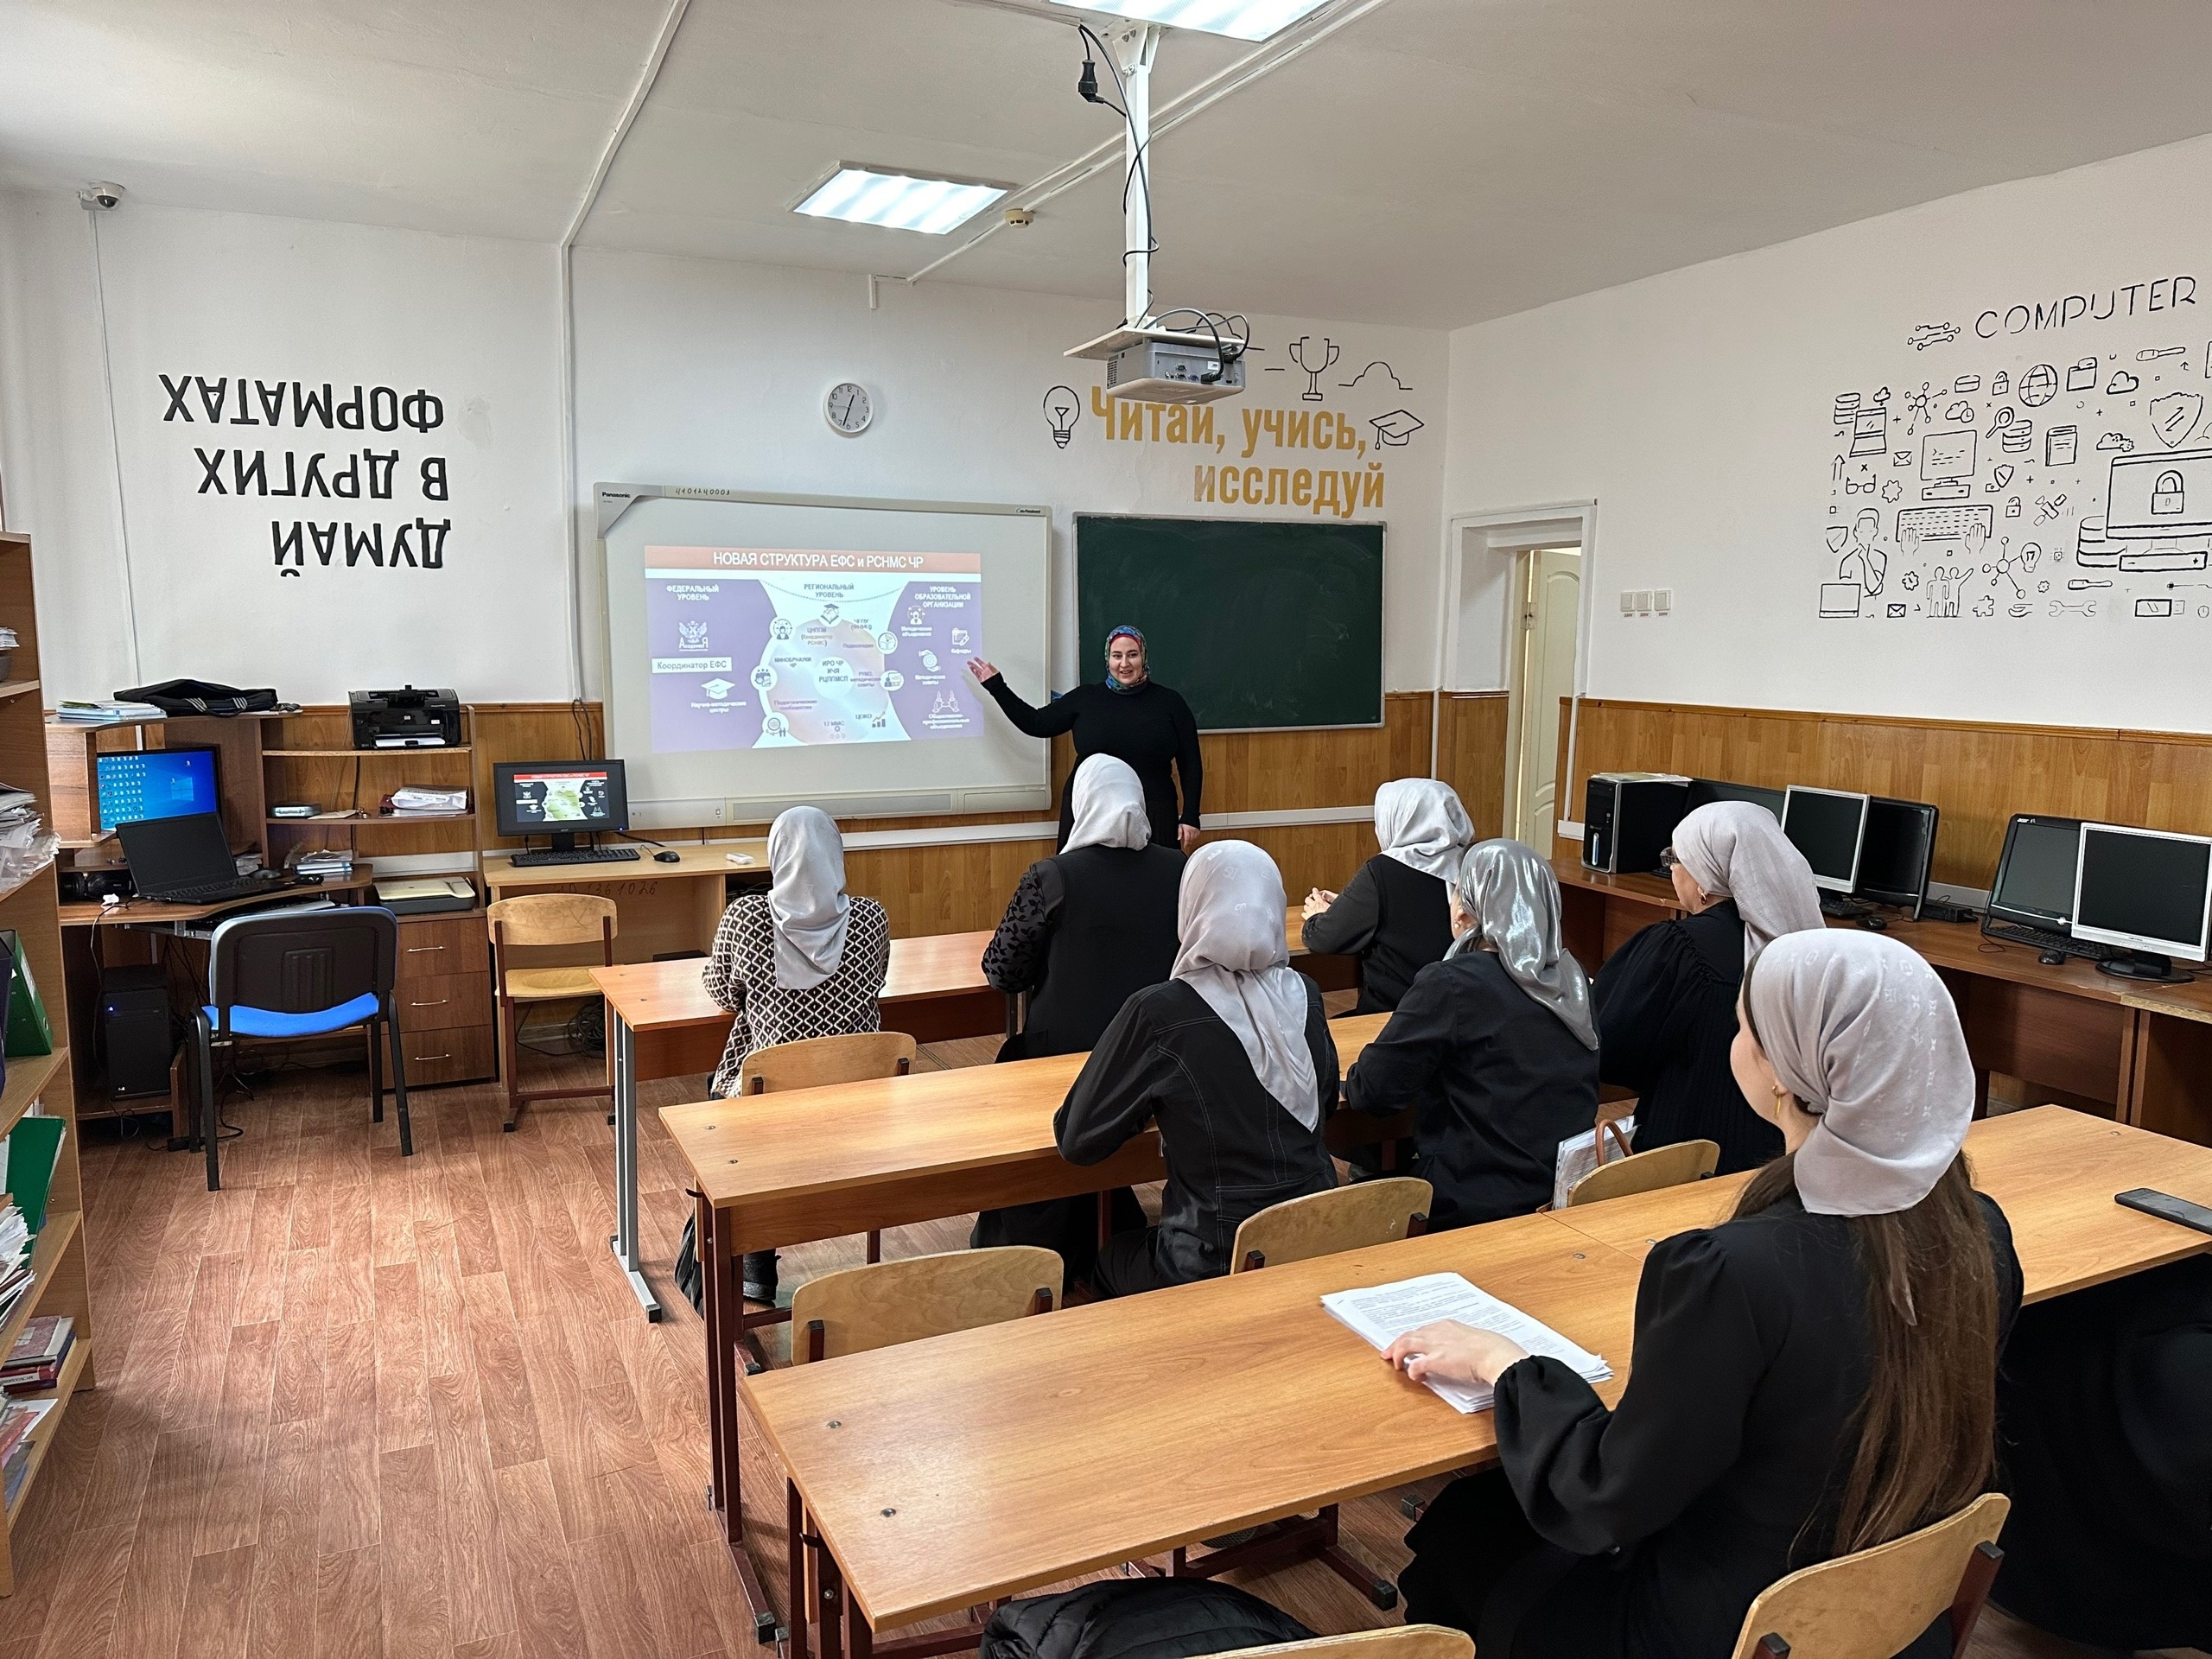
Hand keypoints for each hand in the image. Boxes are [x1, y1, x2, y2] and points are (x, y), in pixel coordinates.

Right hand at [966, 657, 998, 682]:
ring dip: (973, 668)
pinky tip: (974, 670)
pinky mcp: (981, 680)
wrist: (997, 686)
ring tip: (969, 665)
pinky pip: (977, 676)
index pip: (981, 663)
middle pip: (977, 667)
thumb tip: (988, 662)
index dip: (978, 660)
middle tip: (968, 661)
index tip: (974, 658)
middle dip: (973, 664)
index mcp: (988, 669)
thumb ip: (991, 667)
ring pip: (976, 671)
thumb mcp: (995, 671)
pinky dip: (976, 673)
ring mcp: (982, 676)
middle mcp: (984, 672)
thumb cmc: (998, 679)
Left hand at [1177, 822, 1199, 852]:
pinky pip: (1197, 836)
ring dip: (1191, 841)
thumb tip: (1178, 838)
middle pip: (1191, 840)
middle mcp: (1192, 831)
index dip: (1186, 844)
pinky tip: (1192, 837)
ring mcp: (1196, 831)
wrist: (1191, 814)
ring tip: (1189, 841)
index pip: (1187, 840)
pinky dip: (1195, 837)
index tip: (1185, 847)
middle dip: (1189, 843)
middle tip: (1186, 845)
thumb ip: (1179, 832)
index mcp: (1187, 830)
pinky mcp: (1198, 830)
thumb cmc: (1185, 819)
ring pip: (1194, 839)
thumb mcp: (1180, 826)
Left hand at [1303, 887, 1335, 918]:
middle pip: (1308, 899)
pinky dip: (1305, 914)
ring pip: (1305, 906)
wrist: (1324, 926)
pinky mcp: (1307, 918)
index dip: (1315, 891)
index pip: (1316, 894)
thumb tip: (1328, 896)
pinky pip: (1303, 914)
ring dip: (1307, 906)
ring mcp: (1309, 912)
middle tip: (1310, 899)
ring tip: (1309, 907)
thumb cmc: (1331, 917)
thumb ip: (1331, 900)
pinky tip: (1307, 915)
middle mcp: (1314, 906)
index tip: (1314, 889)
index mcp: (1320, 902)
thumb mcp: (1333, 907)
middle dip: (1309, 899)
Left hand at [1381, 1321, 1529, 1388]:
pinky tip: (1416, 1378)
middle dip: (1396, 1344)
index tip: (1406, 1344)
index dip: (1412, 1337)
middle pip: (1408, 1335)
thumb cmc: (1492, 1349)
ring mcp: (1435, 1345)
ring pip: (1405, 1345)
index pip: (1423, 1330)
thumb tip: (1463, 1354)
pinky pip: (1414, 1366)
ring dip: (1397, 1354)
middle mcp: (1438, 1332)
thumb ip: (1463, 1344)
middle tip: (1387, 1353)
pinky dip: (1411, 1372)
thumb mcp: (1475, 1340)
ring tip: (1395, 1365)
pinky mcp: (1435, 1360)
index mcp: (1448, 1325)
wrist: (1495, 1354)